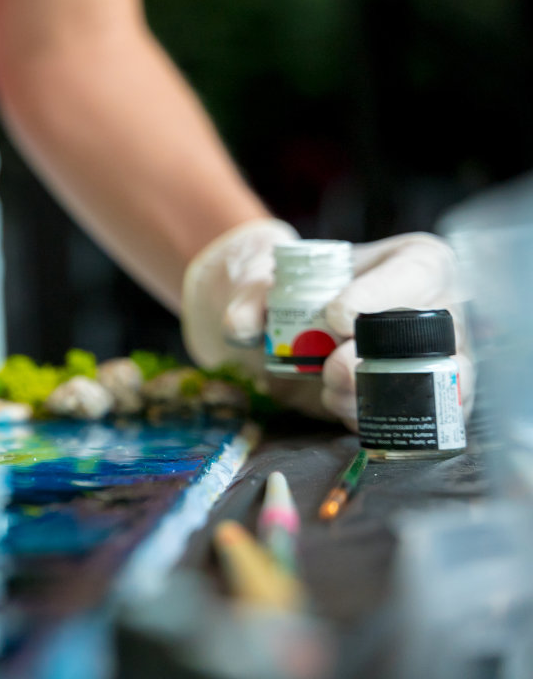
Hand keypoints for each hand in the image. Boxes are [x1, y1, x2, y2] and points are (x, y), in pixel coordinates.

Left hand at [182, 220, 471, 427]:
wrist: (282, 325)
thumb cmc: (287, 284)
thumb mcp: (263, 274)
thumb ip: (247, 294)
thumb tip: (240, 326)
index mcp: (416, 262)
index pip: (416, 273)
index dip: (380, 295)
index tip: (336, 316)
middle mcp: (439, 311)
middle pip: (436, 336)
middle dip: (382, 356)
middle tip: (331, 366)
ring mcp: (436, 358)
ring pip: (432, 382)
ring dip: (377, 393)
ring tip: (328, 387)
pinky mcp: (417, 397)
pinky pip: (417, 415)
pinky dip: (375, 416)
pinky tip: (339, 407)